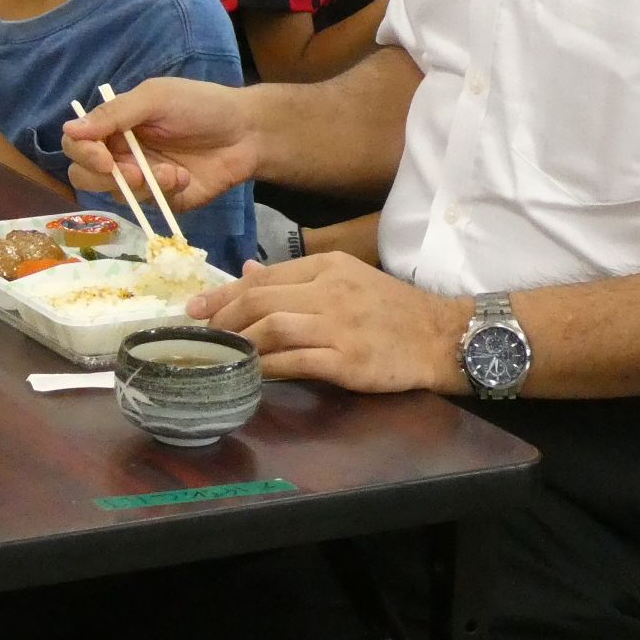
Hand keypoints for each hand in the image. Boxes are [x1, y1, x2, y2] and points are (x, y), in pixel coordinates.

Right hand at [61, 76, 256, 208]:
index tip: (104, 159)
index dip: (82, 154)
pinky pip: (146, 207)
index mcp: (115, 125)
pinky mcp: (162, 200)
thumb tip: (69, 130)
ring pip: (114, 195)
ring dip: (139, 185)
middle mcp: (120, 153)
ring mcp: (140, 179)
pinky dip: (162, 193)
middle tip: (135, 172)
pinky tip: (183, 178)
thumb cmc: (201, 106)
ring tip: (171, 173)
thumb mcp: (156, 99)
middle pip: (84, 175)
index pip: (77, 144)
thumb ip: (115, 114)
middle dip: (104, 177)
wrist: (247, 132)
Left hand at [193, 253, 469, 392]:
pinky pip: (296, 362)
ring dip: (241, 343)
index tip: (197, 309)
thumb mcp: (346, 278)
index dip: (225, 293)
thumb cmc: (392, 309)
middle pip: (261, 300)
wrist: (442, 337)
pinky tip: (252, 374)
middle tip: (201, 335)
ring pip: (273, 329)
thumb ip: (296, 276)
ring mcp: (340, 326)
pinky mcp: (348, 361)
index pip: (264, 277)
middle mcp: (331, 291)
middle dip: (223, 318)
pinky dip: (269, 368)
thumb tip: (247, 271)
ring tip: (223, 355)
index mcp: (328, 266)